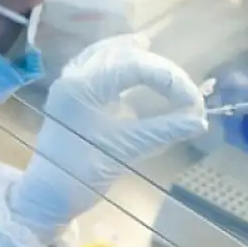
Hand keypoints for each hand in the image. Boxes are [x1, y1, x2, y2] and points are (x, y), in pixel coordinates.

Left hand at [11, 34, 207, 242]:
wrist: (47, 194)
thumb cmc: (80, 175)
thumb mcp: (125, 150)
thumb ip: (163, 130)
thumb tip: (200, 121)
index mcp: (84, 88)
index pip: (136, 67)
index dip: (170, 80)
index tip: (194, 103)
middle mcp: (75, 76)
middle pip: (126, 56)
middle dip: (161, 70)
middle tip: (188, 94)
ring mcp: (71, 81)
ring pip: (109, 52)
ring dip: (138, 55)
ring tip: (162, 56)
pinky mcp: (74, 91)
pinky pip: (97, 60)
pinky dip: (119, 56)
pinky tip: (133, 52)